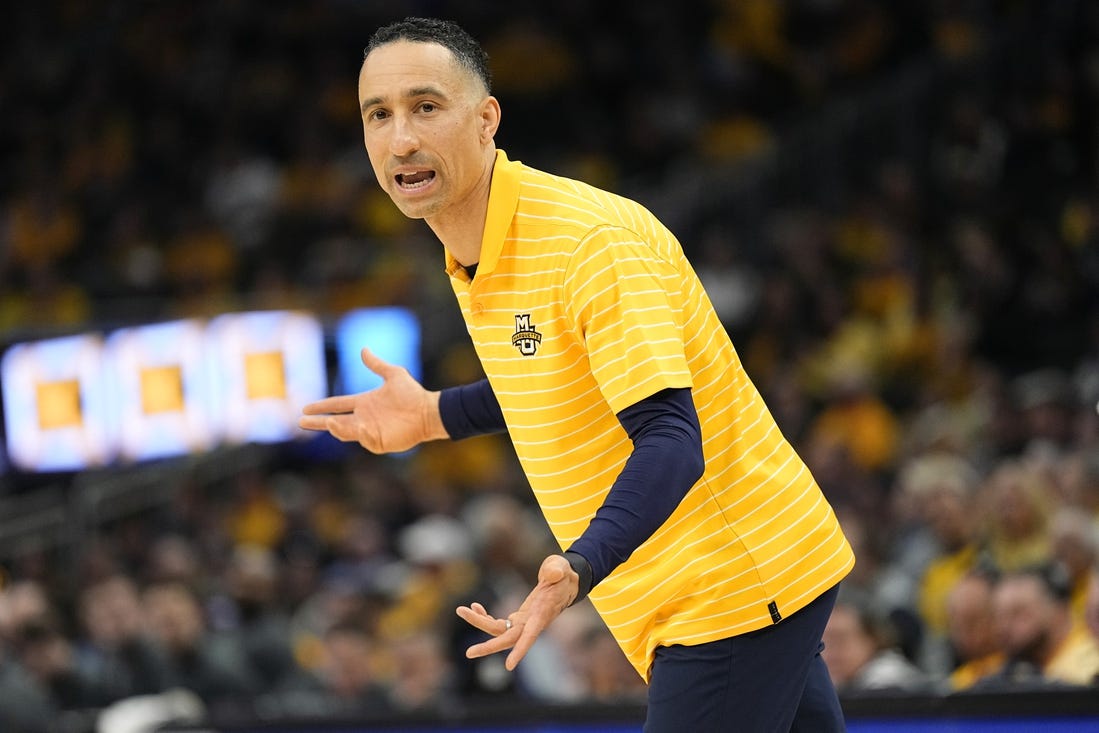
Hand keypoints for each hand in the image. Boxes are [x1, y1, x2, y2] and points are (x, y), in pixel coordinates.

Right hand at [299, 347, 446, 452]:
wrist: (429, 411)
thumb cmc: (413, 394)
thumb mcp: (393, 374)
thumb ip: (377, 364)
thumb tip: (363, 349)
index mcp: (364, 402)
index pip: (338, 404)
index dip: (322, 406)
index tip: (306, 408)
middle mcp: (364, 417)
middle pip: (335, 421)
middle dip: (318, 422)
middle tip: (301, 422)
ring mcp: (370, 431)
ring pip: (346, 432)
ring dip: (336, 428)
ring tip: (329, 423)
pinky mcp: (379, 442)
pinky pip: (364, 440)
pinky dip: (358, 435)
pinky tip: (357, 427)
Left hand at [456, 554, 578, 670]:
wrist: (565, 583)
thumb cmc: (564, 575)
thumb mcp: (561, 568)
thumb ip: (557, 570)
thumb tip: (553, 573)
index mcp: (543, 614)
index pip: (531, 635)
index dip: (521, 650)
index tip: (509, 666)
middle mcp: (532, 623)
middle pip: (509, 638)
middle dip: (489, 646)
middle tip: (468, 653)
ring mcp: (524, 622)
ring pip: (498, 630)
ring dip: (479, 622)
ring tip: (461, 610)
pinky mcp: (518, 619)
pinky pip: (498, 623)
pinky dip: (484, 617)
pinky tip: (475, 607)